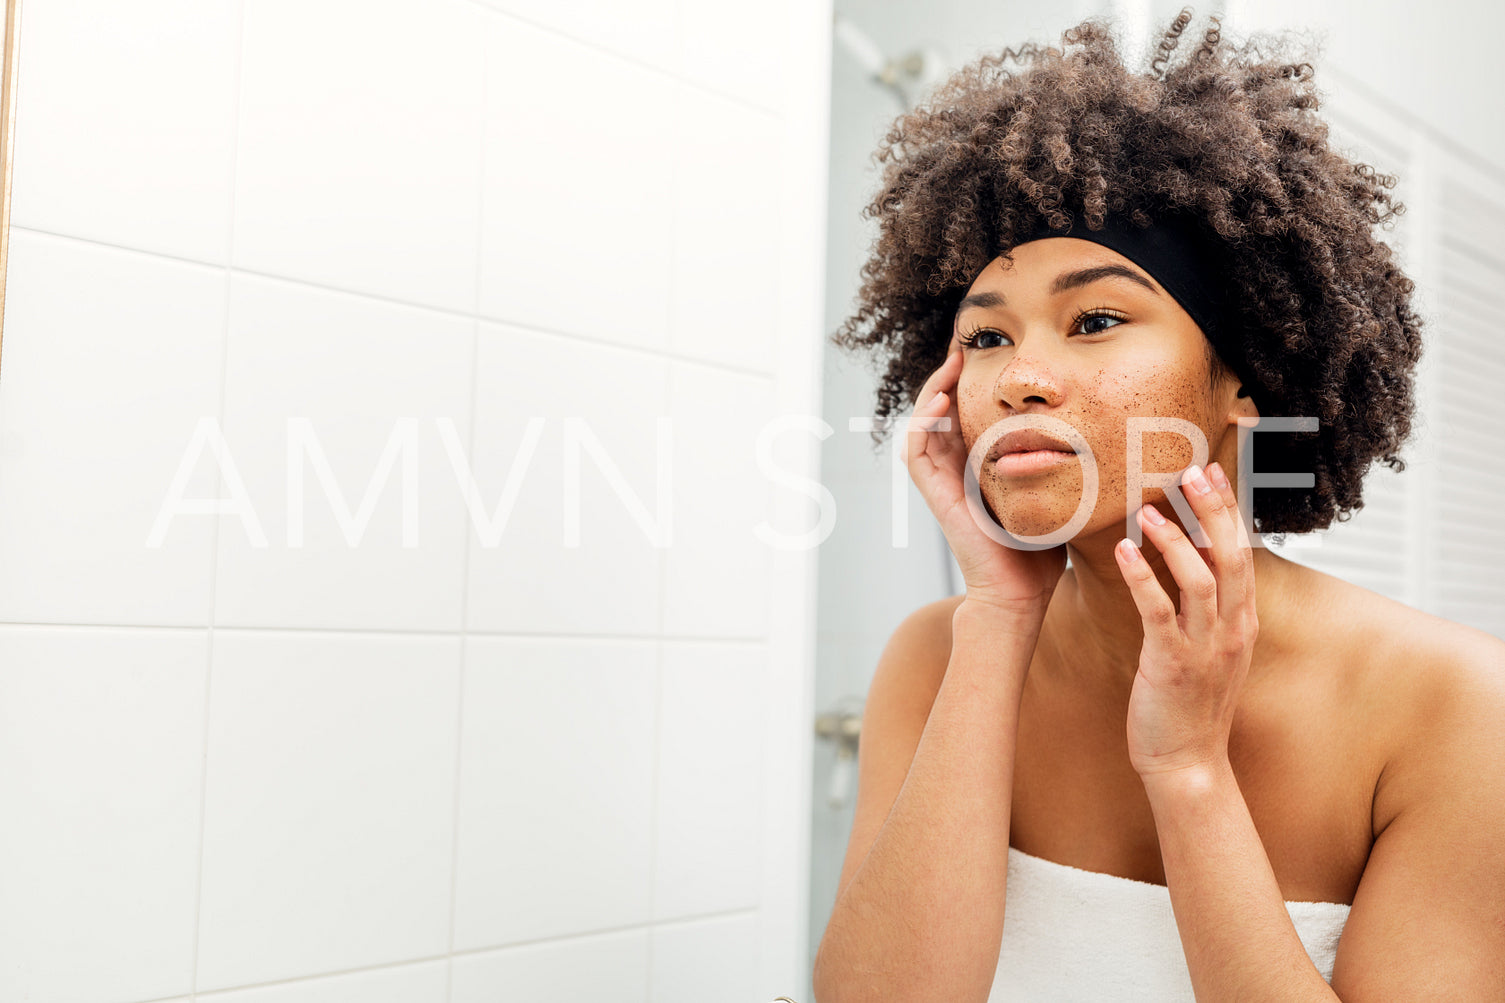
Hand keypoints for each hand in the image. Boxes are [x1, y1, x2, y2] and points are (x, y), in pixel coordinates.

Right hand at [901, 349, 1066, 610]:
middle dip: (951, 374)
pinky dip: (923, 422)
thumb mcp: (1057, 493)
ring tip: (953, 361)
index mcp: (980, 468)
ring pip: (924, 423)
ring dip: (933, 389)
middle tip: (967, 342)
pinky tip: (942, 400)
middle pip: (942, 410)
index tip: (994, 352)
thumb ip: (1067, 466)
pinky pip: (916, 450)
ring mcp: (943, 483)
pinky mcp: (936, 496)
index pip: (969, 414)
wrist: (1019, 595)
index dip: (974, 382)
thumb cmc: (1041, 554)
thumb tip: (1107, 435)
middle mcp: (957, 471)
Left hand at [1118, 461, 1256, 779]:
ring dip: (1174, 540)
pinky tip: (1123, 552)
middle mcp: (1232, 630)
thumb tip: (1191, 554)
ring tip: (1148, 510)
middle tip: (1191, 471)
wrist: (1188, 763)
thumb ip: (1209, 605)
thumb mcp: (1211, 648)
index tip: (1212, 473)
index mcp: (1243, 622)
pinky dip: (1142, 578)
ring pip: (1199, 580)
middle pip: (1230, 557)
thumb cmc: (1191, 703)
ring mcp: (1205, 649)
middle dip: (1213, 510)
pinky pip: (1158, 612)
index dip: (1229, 510)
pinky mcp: (1171, 665)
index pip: (1242, 553)